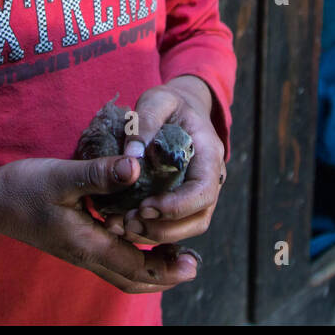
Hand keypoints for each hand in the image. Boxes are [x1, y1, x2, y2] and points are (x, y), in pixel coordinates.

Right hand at [0, 155, 199, 292]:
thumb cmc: (25, 188)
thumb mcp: (63, 176)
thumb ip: (99, 174)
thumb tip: (136, 168)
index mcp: (87, 244)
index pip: (135, 267)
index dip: (166, 268)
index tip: (193, 262)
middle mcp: (87, 255)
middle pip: (133, 279)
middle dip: (165, 275)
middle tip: (192, 263)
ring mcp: (81, 252)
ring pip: (123, 273)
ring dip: (151, 268)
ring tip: (176, 254)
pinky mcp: (77, 244)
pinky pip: (112, 261)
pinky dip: (134, 257)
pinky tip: (144, 236)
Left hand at [107, 77, 224, 247]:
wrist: (181, 108)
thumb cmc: (169, 103)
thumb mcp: (156, 100)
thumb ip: (145, 123)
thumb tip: (132, 157)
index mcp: (209, 152)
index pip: (203, 190)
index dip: (178, 206)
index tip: (145, 207)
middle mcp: (211, 178)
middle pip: (199, 218)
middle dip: (164, 228)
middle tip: (129, 222)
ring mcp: (200, 193)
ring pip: (188, 228)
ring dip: (156, 234)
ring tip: (123, 226)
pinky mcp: (186, 202)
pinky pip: (175, 225)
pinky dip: (152, 230)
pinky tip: (125, 225)